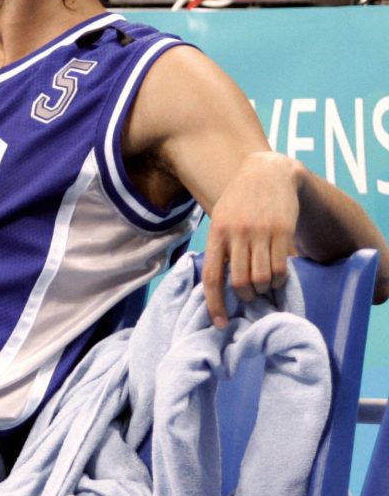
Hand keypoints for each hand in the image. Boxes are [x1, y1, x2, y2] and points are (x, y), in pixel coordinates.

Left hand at [202, 152, 300, 327]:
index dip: (215, 304)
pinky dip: (280, 280)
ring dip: (264, 289)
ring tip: (265, 285)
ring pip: (262, 278)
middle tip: (250, 296)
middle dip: (246, 297)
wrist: (268, 171)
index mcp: (216, 232)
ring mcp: (260, 232)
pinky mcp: (283, 230)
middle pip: (239, 282)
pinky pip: (282, 267)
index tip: (220, 323)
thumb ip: (219, 247)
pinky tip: (279, 277)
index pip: (212, 277)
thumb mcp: (221, 218)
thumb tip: (216, 284)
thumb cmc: (240, 200)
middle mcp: (236, 233)